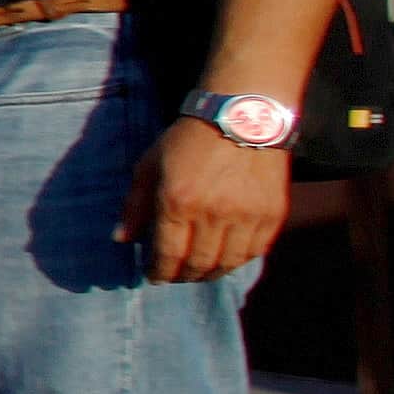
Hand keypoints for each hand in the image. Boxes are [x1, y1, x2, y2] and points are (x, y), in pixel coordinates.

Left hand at [119, 120, 290, 284]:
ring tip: (198, 272)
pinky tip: (225, 259)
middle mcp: (213, 213)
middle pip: (197, 264)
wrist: (243, 117)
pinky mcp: (272, 215)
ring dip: (210, 274)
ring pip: (227, 263)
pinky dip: (237, 261)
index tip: (154, 276)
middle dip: (183, 276)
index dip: (159, 271)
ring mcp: (246, 216)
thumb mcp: (150, 164)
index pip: (167, 254)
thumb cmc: (189, 139)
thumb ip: (134, 204)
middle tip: (175, 276)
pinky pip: (254, 252)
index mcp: (178, 201)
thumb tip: (121, 239)